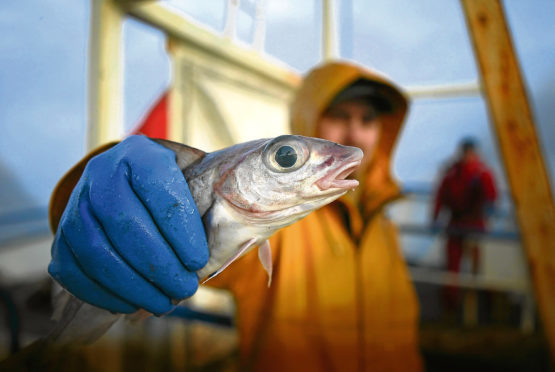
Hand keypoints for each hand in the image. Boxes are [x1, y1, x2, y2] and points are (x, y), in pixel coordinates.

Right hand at [48, 135, 208, 314]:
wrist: (127, 181)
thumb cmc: (171, 188)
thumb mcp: (192, 179)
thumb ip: (208, 203)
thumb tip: (230, 244)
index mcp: (140, 154)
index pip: (158, 188)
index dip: (180, 229)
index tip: (198, 261)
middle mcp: (102, 173)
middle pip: (125, 223)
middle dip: (159, 265)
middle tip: (185, 288)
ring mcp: (76, 203)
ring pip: (97, 251)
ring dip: (134, 286)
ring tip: (164, 303)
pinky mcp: (62, 235)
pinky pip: (74, 271)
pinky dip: (104, 294)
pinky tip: (132, 304)